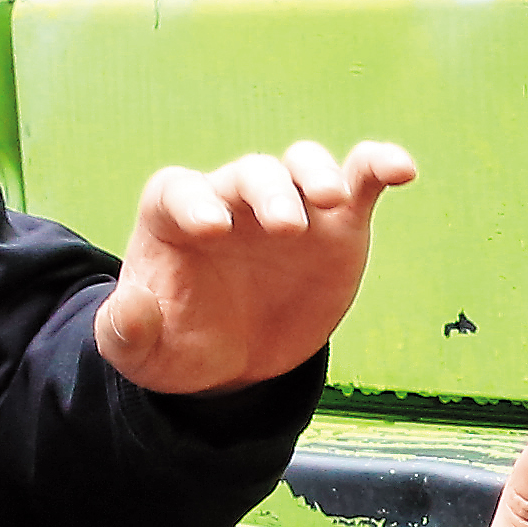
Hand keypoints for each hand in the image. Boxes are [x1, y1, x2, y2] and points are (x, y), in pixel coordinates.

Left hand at [95, 139, 415, 396]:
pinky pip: (358, 178)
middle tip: (287, 230)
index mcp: (177, 218)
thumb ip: (125, 332)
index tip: (212, 231)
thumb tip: (130, 310)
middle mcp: (232, 200)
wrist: (235, 362)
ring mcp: (288, 205)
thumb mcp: (141, 353)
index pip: (179, 190)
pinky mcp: (336, 224)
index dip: (193, 202)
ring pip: (300, 164)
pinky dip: (379, 166)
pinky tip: (402, 171)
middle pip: (250, 174)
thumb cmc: (180, 344)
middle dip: (269, 193)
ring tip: (332, 202)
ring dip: (317, 174)